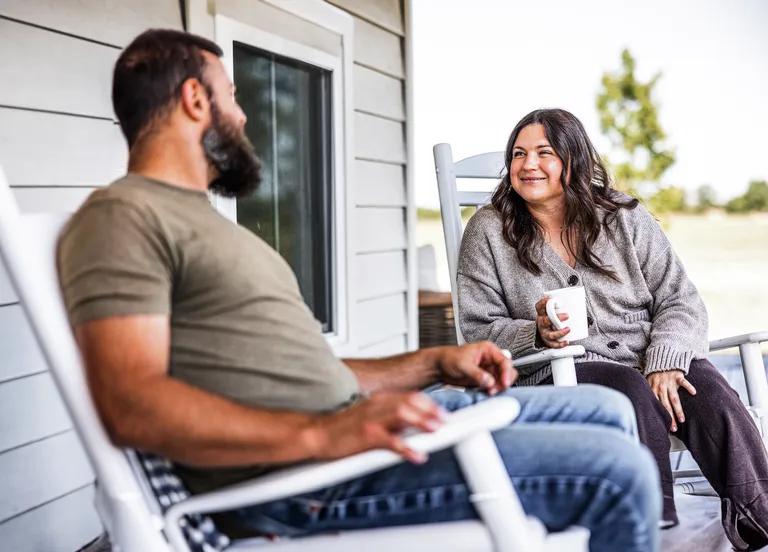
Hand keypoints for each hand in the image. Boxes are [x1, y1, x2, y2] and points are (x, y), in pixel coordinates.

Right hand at [308, 391, 446, 463]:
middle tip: (445, 421)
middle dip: (431, 411)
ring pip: (403, 415)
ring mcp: (371, 419)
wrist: (317, 434)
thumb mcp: (368, 416)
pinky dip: (407, 448)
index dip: (429, 404)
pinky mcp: (366, 435)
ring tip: (436, 431)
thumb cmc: (342, 428)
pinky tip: (418, 456)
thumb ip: (389, 417)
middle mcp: (376, 405)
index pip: (410, 396)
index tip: (442, 412)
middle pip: (410, 402)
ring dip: (422, 422)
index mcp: (378, 399)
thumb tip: (411, 424)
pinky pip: (391, 441)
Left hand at [437, 341, 516, 394]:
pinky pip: (495, 386)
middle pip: (507, 371)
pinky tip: (485, 391)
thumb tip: (489, 381)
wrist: (439, 367)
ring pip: (502, 380)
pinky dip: (493, 390)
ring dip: (498, 387)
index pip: (504, 361)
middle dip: (503, 381)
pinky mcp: (484, 379)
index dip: (506, 372)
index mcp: (488, 350)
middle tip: (494, 388)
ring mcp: (488, 370)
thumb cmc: (449, 359)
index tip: (503, 383)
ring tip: (488, 391)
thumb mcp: (463, 365)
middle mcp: (490, 359)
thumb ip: (477, 374)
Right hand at [534, 297, 569, 347]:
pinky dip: (560, 344)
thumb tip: (578, 301)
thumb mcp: (549, 312)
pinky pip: (554, 344)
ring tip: (568, 329)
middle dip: (556, 318)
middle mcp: (542, 324)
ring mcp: (545, 333)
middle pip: (546, 321)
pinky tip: (567, 342)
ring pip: (550, 334)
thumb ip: (559, 307)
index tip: (549, 299)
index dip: (543, 303)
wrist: (541, 334)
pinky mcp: (548, 342)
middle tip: (567, 315)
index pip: (539, 307)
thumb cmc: (550, 320)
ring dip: (559, 332)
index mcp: (541, 315)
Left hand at [647, 370, 696, 431]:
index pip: (657, 405)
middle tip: (674, 428)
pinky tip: (693, 392)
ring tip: (682, 419)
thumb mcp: (648, 383)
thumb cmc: (655, 374)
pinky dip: (689, 386)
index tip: (663, 425)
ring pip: (674, 398)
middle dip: (670, 417)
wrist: (661, 360)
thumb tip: (645, 405)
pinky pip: (684, 382)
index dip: (660, 415)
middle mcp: (661, 387)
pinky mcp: (677, 376)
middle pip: (666, 405)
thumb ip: (649, 393)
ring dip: (678, 409)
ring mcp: (670, 382)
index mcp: (653, 390)